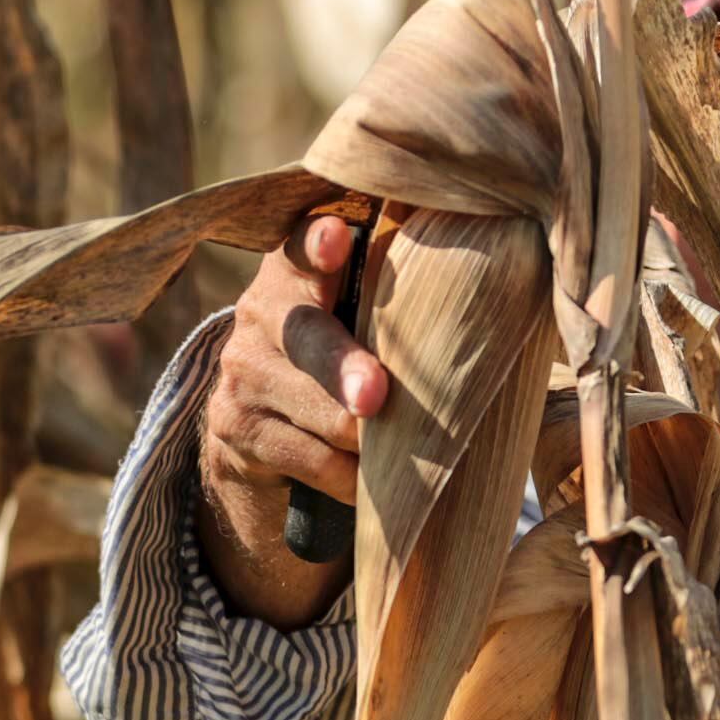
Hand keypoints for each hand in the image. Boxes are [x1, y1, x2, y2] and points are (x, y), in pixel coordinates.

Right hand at [196, 212, 388, 628]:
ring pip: (316, 411)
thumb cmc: (341, 353)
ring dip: (362, 438)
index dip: (318, 242)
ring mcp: (242, 371)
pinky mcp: (234, 426)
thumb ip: (391, 300)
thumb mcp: (355, 316)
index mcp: (295, 270)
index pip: (301, 246)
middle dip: (344, 368)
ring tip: (393, 447)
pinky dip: (349, 476)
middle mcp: (259, 312)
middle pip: (308, 337)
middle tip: (374, 396)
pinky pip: (310, 459)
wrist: (258, 424)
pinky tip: (367, 482)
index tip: (339, 237)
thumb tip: (484, 305)